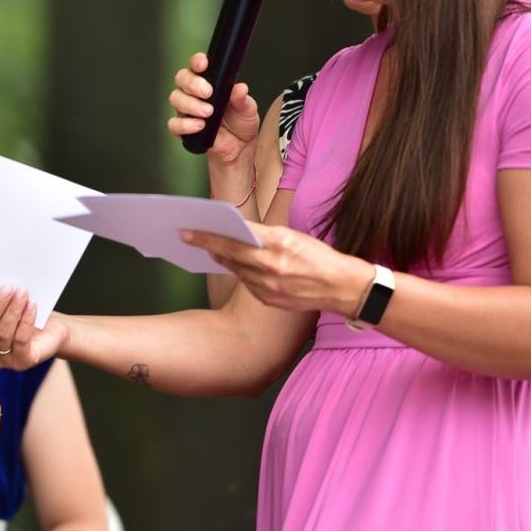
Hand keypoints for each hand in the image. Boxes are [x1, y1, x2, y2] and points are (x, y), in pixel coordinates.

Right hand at [0, 287, 63, 368]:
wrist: (50, 331)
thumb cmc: (22, 314)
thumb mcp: (4, 306)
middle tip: (6, 288)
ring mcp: (2, 361)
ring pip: (2, 335)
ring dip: (12, 311)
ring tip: (21, 292)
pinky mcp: (22, 362)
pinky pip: (20, 340)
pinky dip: (26, 320)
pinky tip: (31, 305)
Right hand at [166, 51, 259, 166]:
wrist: (239, 148)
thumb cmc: (240, 123)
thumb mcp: (247, 109)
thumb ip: (242, 99)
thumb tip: (240, 88)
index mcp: (209, 82)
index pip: (197, 66)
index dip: (196, 61)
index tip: (203, 64)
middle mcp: (194, 93)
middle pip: (181, 78)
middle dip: (192, 83)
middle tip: (208, 93)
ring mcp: (186, 110)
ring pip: (175, 98)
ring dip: (190, 104)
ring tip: (208, 112)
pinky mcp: (183, 128)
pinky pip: (174, 123)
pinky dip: (185, 124)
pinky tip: (199, 125)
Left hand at [183, 222, 366, 317]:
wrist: (343, 287)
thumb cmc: (321, 257)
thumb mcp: (295, 236)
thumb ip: (267, 236)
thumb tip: (241, 234)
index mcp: (278, 243)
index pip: (235, 236)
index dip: (209, 234)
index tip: (190, 230)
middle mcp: (271, 265)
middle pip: (230, 254)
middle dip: (207, 244)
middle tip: (188, 237)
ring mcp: (270, 286)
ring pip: (237, 270)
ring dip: (224, 259)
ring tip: (212, 249)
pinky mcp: (270, 300)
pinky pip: (249, 284)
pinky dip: (243, 274)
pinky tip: (239, 266)